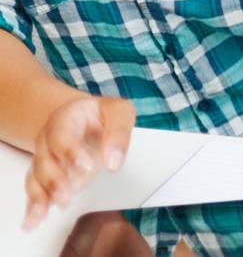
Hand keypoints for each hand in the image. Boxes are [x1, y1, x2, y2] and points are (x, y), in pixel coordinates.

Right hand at [23, 95, 133, 229]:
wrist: (85, 119)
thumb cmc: (101, 117)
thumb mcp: (118, 112)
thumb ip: (118, 132)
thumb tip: (114, 160)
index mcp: (65, 119)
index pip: (61, 135)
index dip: (70, 152)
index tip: (86, 167)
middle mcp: (49, 140)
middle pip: (45, 160)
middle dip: (54, 181)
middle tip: (65, 197)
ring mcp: (45, 158)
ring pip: (37, 178)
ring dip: (41, 197)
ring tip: (47, 212)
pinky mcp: (46, 177)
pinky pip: (36, 191)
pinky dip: (34, 207)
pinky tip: (33, 221)